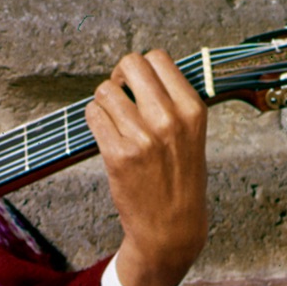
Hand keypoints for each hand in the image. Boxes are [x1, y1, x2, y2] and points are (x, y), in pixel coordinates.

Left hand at [86, 49, 208, 285]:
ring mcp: (143, 136)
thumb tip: (137, 71)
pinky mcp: (118, 154)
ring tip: (113, 122)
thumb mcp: (191, 134)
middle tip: (119, 96)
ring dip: (104, 102)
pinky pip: (93, 115)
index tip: (135, 84)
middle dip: (119, 77)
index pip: (158, 58)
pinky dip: (94, 120)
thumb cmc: (179, 177)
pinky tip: (105, 135)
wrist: (171, 226)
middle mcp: (170, 119)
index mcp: (193, 109)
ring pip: (106, 91)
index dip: (140, 68)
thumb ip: (171, 101)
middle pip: (130, 65)